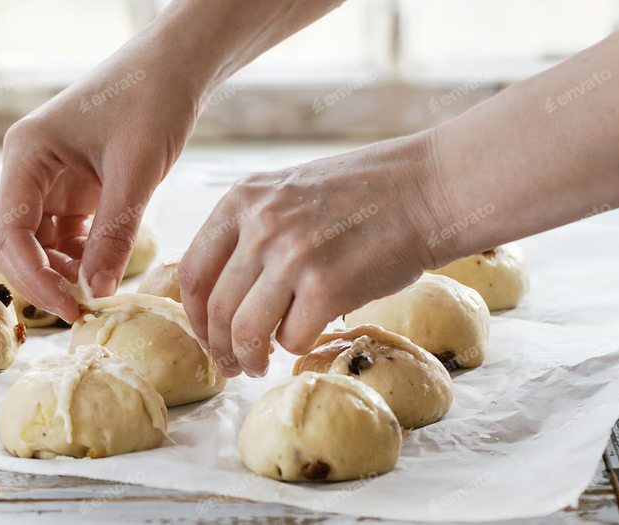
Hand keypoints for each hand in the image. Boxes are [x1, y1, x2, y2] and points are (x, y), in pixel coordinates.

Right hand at [0, 36, 202, 321]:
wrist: (174, 69)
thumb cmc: (151, 101)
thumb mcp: (136, 170)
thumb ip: (114, 232)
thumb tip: (97, 292)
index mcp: (27, 154)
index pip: (10, 231)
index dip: (34, 277)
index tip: (70, 307)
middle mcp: (29, 169)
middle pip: (16, 242)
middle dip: (44, 279)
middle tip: (83, 311)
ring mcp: (50, 179)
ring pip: (41, 243)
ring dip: (64, 272)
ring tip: (99, 293)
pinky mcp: (75, 189)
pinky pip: (67, 235)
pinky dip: (82, 257)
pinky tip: (105, 271)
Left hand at [179, 133, 454, 377]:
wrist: (427, 189)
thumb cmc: (362, 195)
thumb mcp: (288, 193)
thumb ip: (251, 231)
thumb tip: (223, 294)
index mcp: (242, 199)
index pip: (191, 272)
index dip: (194, 317)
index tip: (207, 336)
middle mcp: (260, 225)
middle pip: (215, 309)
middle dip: (219, 348)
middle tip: (231, 365)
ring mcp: (291, 256)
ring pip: (246, 331)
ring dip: (249, 358)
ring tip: (259, 367)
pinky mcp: (327, 286)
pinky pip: (293, 338)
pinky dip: (296, 346)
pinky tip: (307, 338)